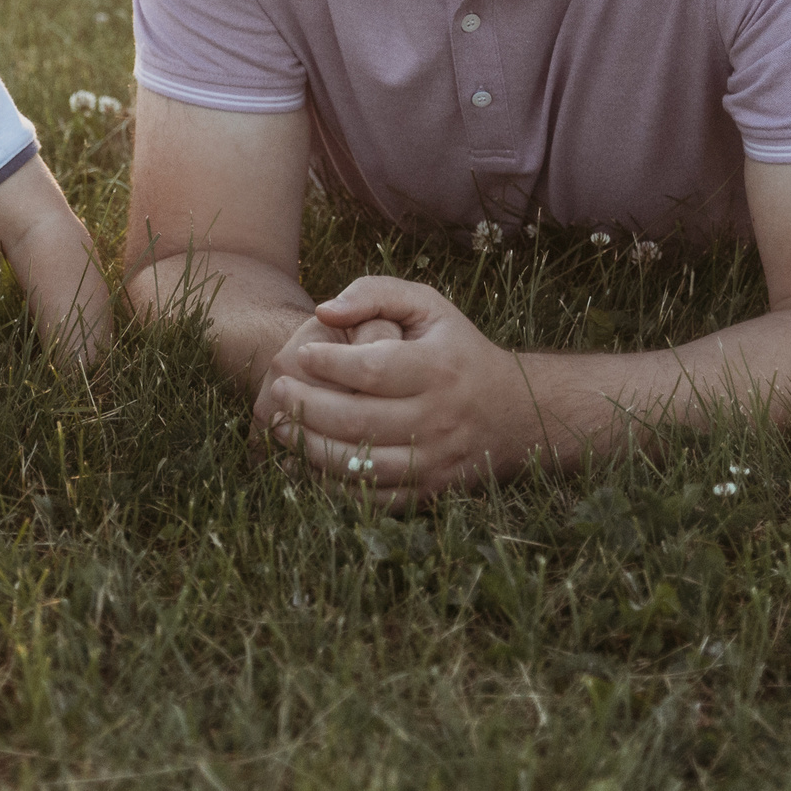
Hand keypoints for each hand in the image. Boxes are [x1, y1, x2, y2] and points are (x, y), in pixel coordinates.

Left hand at [256, 277, 543, 508]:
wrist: (512, 413)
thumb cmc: (455, 350)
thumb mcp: (428, 306)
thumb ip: (376, 293)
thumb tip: (324, 310)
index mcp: (438, 369)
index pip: (372, 369)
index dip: (329, 362)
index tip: (302, 353)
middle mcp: (439, 418)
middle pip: (358, 420)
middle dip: (305, 407)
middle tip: (277, 391)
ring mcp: (435, 461)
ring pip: (360, 465)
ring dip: (310, 447)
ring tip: (280, 425)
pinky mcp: (430, 492)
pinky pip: (371, 497)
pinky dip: (332, 483)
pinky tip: (307, 459)